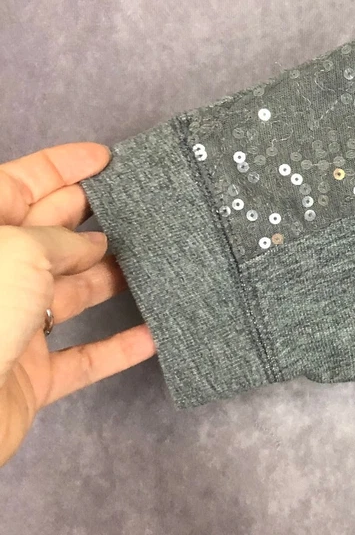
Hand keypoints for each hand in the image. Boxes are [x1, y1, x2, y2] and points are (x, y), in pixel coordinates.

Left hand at [0, 142, 156, 467]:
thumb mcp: (21, 251)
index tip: (107, 159)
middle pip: (48, 238)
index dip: (63, 167)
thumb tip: (89, 245)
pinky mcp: (29, 375)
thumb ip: (61, 240)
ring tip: (160, 265)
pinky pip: (82, 357)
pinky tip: (154, 335)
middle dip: (94, 222)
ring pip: (71, 295)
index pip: (18, 185)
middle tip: (144, 210)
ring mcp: (10, 326)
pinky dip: (119, 347)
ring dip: (113, 280)